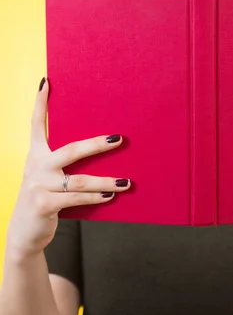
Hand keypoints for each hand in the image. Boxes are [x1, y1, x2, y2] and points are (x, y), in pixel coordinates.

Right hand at [7, 78, 131, 258]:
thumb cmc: (44, 200)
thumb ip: (63, 165)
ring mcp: (38, 186)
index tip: (46, 82)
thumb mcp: (47, 178)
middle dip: (97, 144)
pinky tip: (110, 195)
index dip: (40, 103)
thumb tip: (100, 148)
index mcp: (36, 155)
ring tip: (126, 182)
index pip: (36, 124)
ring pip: (79, 180)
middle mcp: (36, 166)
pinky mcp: (43, 204)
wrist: (24, 232)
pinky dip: (95, 197)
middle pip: (70, 150)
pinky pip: (76, 198)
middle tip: (119, 139)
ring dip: (106, 181)